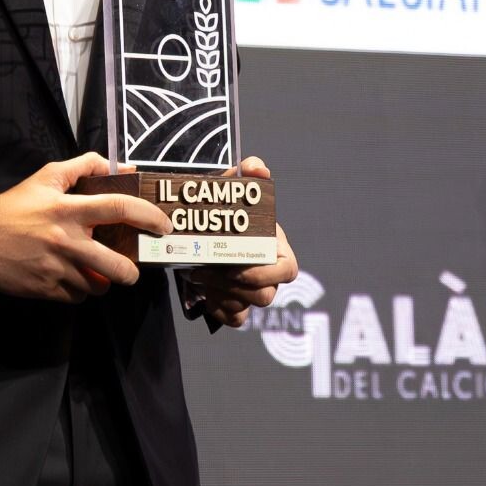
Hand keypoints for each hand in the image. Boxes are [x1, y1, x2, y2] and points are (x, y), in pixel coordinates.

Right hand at [0, 151, 172, 302]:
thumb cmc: (16, 206)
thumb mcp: (48, 177)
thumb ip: (84, 166)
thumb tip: (119, 166)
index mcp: (69, 209)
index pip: (118, 208)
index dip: (147, 216)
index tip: (162, 226)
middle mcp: (66, 240)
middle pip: (116, 265)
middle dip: (131, 272)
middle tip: (131, 269)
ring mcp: (57, 268)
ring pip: (97, 286)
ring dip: (100, 281)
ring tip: (92, 271)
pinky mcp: (46, 289)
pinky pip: (76, 297)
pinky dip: (78, 290)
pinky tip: (69, 277)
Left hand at [183, 156, 297, 328]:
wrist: (202, 230)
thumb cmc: (227, 211)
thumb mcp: (234, 188)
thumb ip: (248, 173)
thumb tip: (257, 167)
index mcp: (277, 250)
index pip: (288, 271)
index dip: (267, 273)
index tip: (238, 266)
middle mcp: (269, 275)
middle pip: (265, 294)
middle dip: (234, 285)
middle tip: (205, 270)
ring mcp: (253, 293)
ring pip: (247, 306)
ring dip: (221, 293)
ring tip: (198, 276)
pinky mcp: (236, 306)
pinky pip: (234, 318)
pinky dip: (219, 309)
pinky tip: (204, 292)